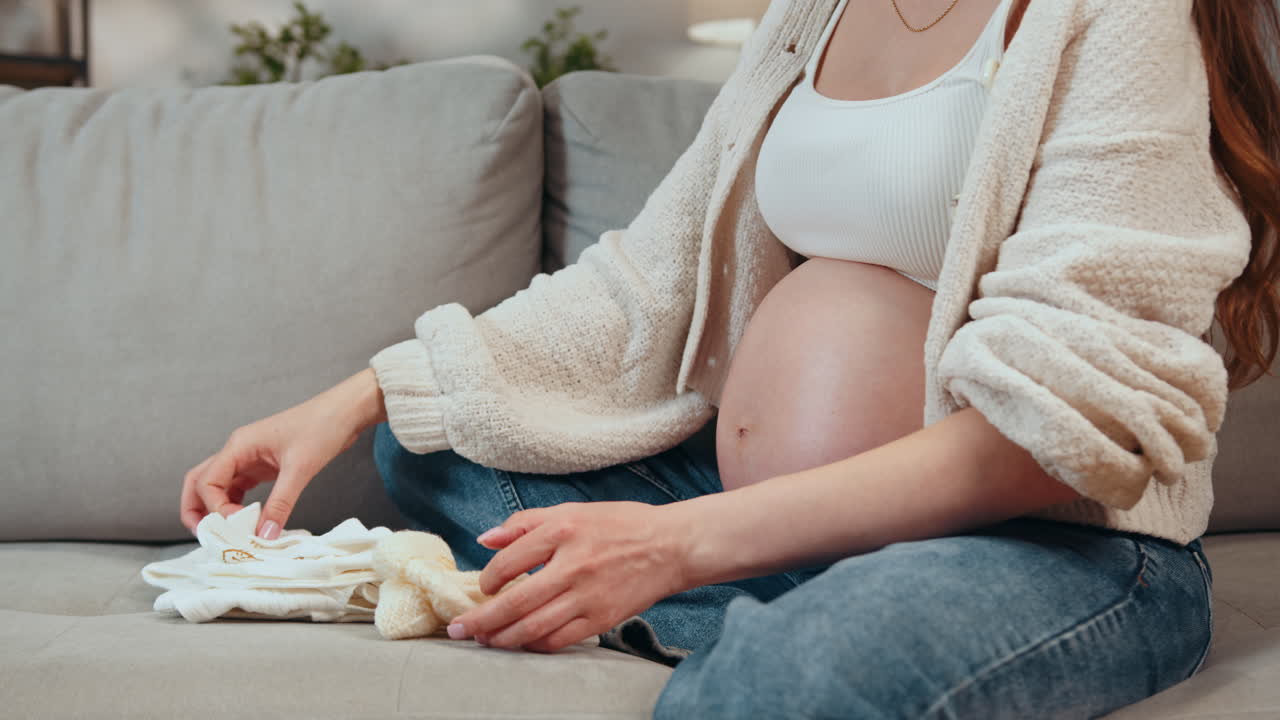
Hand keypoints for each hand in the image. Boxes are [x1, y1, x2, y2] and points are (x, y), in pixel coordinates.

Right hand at [179, 369, 382, 537]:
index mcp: (239, 445)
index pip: (207, 481)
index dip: (215, 508)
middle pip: (200, 481)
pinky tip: (246, 523)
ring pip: (218, 487)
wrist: (344, 412)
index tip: (237, 526)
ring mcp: (248, 458)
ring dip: (216, 510)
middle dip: (197, 509)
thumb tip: (264, 535)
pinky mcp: (262, 466)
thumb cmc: (322, 427)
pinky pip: (239, 489)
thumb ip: (281, 503)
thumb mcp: (300, 468)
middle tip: (207, 535)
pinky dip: (236, 506)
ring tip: (226, 536)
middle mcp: (238, 451)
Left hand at [448, 501, 693, 652]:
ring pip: (533, 627)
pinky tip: (522, 643)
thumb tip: (485, 539)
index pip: (509, 561)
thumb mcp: (572, 511)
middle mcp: (573, 565)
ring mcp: (588, 596)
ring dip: (503, 638)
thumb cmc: (620, 525)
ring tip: (485, 640)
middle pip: (515, 602)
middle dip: (481, 620)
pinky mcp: (602, 618)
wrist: (671, 546)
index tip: (482, 587)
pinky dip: (535, 645)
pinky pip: (559, 639)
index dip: (488, 579)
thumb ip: (525, 523)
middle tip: (459, 630)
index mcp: (562, 531)